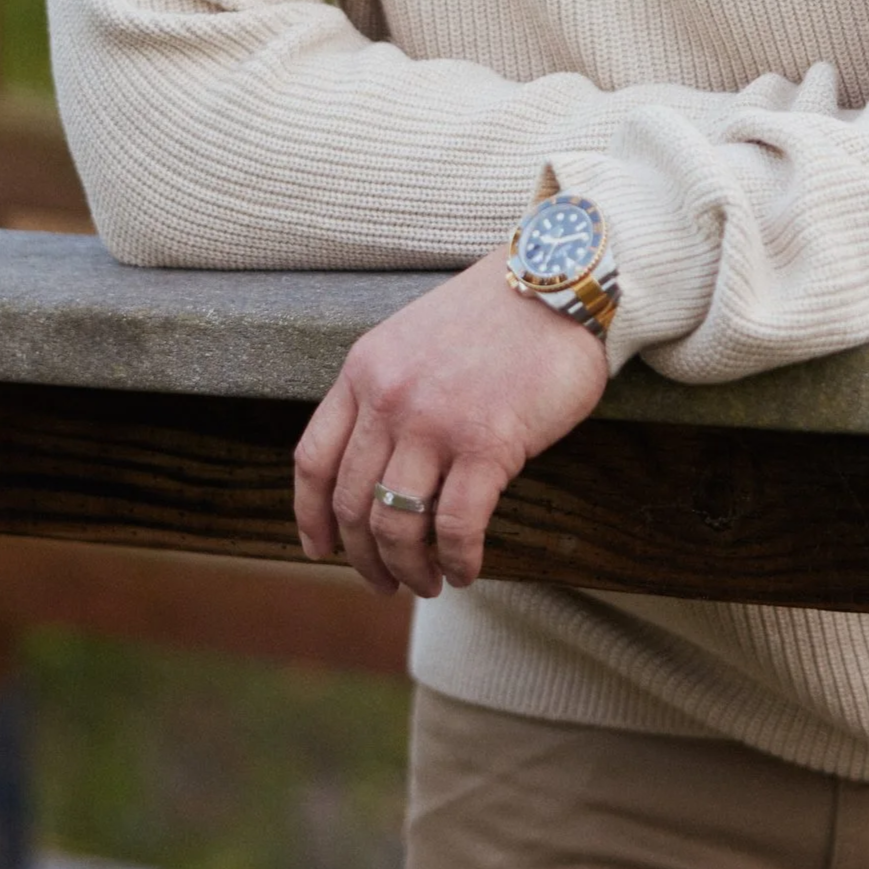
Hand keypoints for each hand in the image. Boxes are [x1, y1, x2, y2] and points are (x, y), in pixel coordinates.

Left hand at [293, 245, 608, 598]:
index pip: (314, 460)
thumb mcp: (413, 341)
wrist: (558, 284)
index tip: (322, 550)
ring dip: (409, 568)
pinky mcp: (488, 442)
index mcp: (365, 370)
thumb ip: (387, 393)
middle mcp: (388, 397)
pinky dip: (456, 560)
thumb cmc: (495, 316)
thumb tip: (377, 469)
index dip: (310, 517)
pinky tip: (467, 569)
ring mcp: (435, 421)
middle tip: (385, 583)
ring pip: (397, 524)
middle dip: (364, 557)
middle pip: (351, 503)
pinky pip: (455, 526)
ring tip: (429, 584)